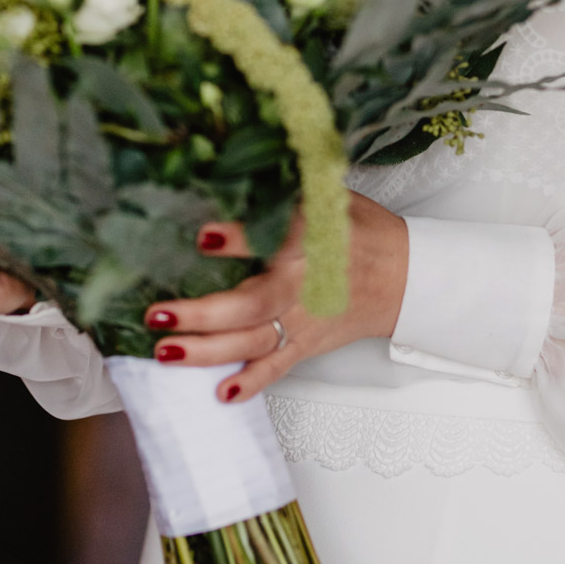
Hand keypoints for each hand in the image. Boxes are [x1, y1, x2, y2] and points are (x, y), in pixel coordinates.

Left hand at [143, 191, 407, 402]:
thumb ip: (286, 189)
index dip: (238, 238)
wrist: (405, 279)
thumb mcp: (330, 197)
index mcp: (311, 240)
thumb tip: (238, 170)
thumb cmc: (362, 232)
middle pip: (251, 304)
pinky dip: (251, 383)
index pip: (274, 238)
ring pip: (252, 340)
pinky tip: (221, 393)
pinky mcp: (307, 344)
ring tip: (166, 351)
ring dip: (207, 350)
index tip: (202, 237)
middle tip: (158, 313)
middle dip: (202, 313)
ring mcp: (304, 321)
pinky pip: (277, 367)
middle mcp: (304, 285)